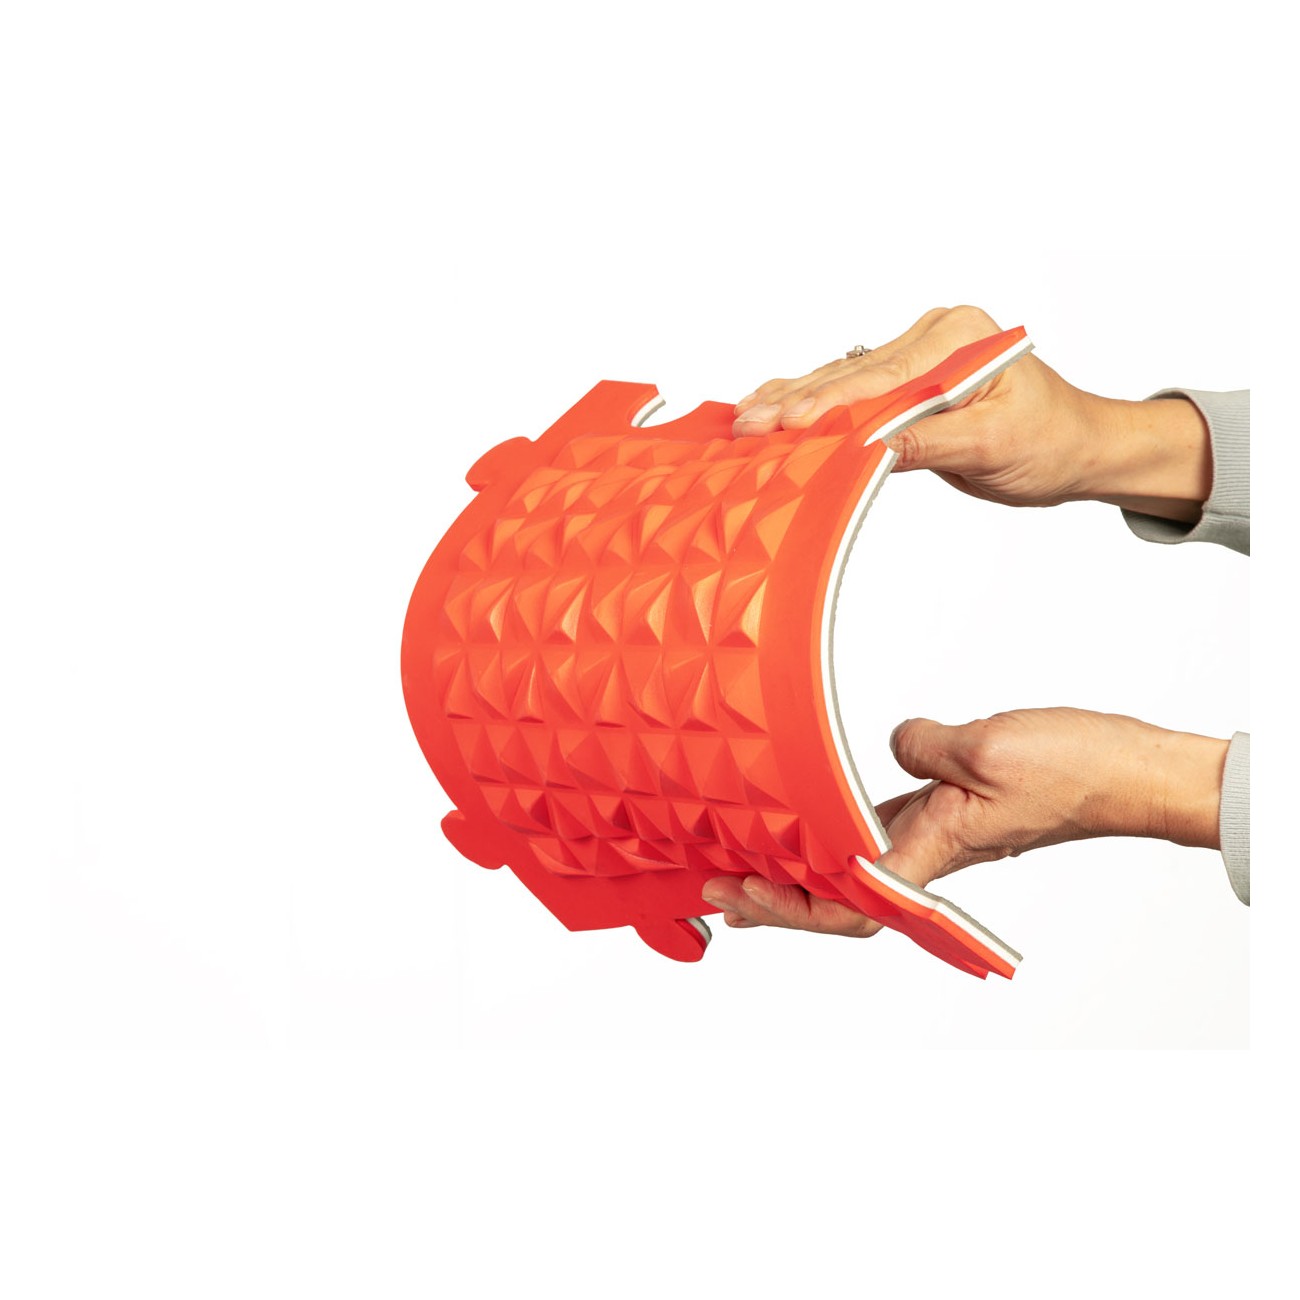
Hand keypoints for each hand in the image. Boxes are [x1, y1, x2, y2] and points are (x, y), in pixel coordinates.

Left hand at [700, 708, 1227, 937]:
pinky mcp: (948, 810)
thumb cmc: (1075, 771)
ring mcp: (938, 834)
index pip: (851, 903)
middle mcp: (930, 852)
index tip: (747, 889)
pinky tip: (813, 815)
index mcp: (933, 850)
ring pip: (853, 864)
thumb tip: (891, 746)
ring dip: (800, 866)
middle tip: (720, 890)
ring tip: (749, 862)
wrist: (1129, 773)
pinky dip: (837, 829)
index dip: (793, 907)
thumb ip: (924, 748)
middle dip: (776, 897)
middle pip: (838, 894)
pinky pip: (879, 829)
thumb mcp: (987, 749)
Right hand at [733, 305, 1211, 522]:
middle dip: (795, 402)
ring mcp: (916, 354)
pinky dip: (809, 402)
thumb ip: (931, 442)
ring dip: (791, 401)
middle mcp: (934, 335)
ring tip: (743, 420)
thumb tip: (872, 447)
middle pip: (851, 375)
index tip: (787, 425)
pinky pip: (850, 388)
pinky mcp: (905, 378)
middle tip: (747, 425)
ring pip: (841, 380)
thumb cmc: (1050, 440)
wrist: (1077, 445)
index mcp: (961, 338)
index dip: (829, 404)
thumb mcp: (995, 447)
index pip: (882, 378)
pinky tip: (770, 406)